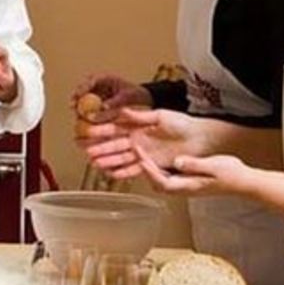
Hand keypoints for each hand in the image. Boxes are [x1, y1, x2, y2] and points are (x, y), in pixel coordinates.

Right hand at [71, 73, 151, 120]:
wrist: (142, 100)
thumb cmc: (136, 94)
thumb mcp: (127, 97)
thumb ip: (114, 102)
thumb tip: (103, 107)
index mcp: (105, 79)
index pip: (90, 80)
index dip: (82, 88)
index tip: (78, 96)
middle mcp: (98, 86)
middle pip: (82, 90)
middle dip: (76, 99)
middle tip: (72, 107)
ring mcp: (96, 96)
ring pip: (83, 101)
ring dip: (80, 109)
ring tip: (77, 118)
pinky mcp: (97, 106)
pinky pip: (89, 110)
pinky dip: (87, 116)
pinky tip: (84, 123)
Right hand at [78, 107, 208, 180]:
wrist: (200, 138)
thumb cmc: (182, 123)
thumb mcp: (160, 116)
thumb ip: (139, 115)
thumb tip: (121, 111)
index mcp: (137, 125)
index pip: (114, 127)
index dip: (100, 129)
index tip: (87, 129)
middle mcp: (137, 140)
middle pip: (114, 144)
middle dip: (98, 146)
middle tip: (83, 148)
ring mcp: (143, 153)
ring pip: (120, 157)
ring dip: (106, 159)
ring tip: (92, 161)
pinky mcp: (150, 165)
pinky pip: (133, 169)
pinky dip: (122, 172)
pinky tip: (110, 173)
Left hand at [136, 145, 257, 196]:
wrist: (244, 182)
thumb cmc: (231, 175)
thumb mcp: (213, 166)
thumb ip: (194, 165)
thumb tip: (178, 162)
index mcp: (188, 186)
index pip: (161, 182)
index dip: (148, 171)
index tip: (141, 157)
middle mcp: (184, 189)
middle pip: (156, 184)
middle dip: (144, 169)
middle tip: (137, 152)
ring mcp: (186, 187)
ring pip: (161, 181)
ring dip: (150, 169)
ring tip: (142, 154)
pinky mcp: (188, 182)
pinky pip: (168, 178)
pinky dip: (158, 169)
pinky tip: (156, 158)